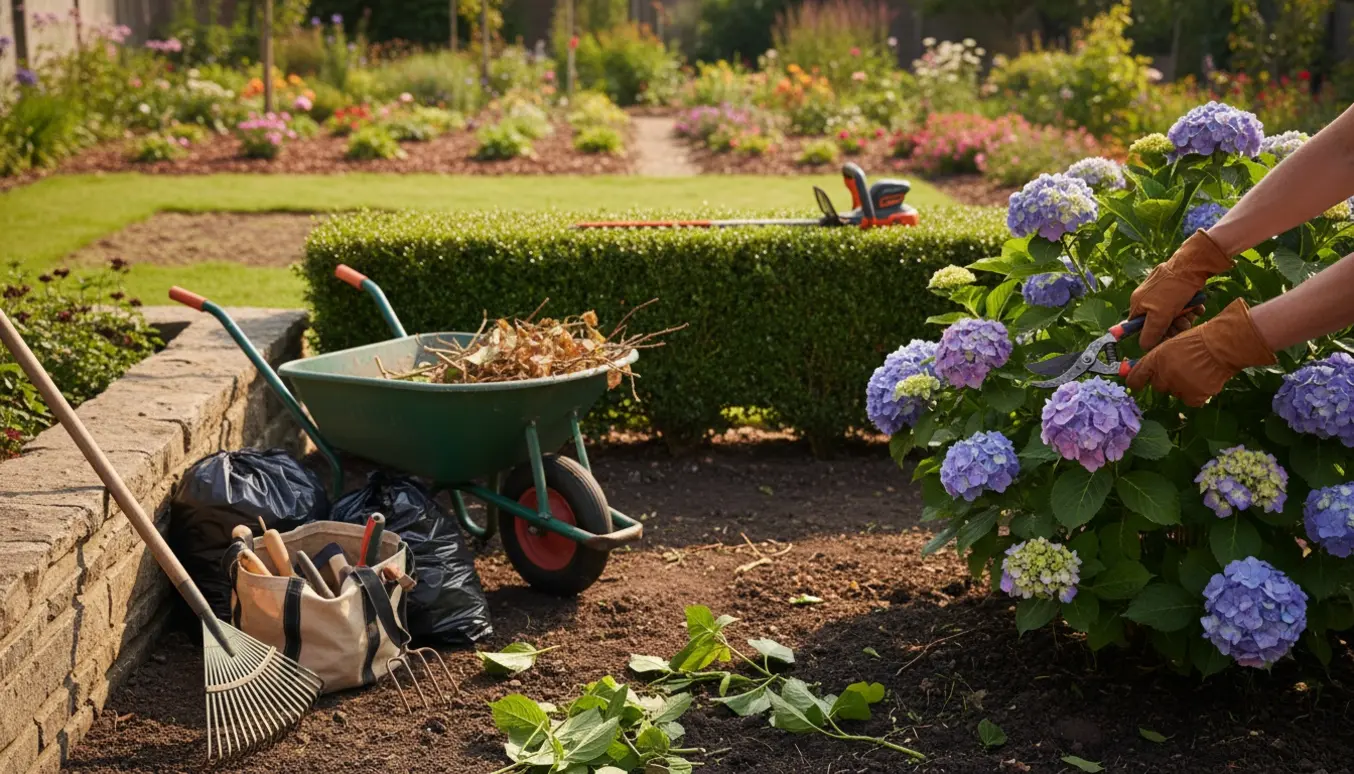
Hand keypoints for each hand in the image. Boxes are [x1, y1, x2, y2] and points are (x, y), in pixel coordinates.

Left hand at [1125, 299, 1275, 406]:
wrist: (1222, 345)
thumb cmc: (1198, 340)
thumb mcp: (1171, 344)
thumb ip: (1157, 358)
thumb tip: (1145, 371)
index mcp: (1155, 360)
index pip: (1135, 378)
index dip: (1135, 381)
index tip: (1137, 384)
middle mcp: (1163, 375)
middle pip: (1157, 386)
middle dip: (1166, 380)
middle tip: (1181, 369)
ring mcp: (1178, 387)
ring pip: (1174, 393)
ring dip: (1181, 386)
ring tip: (1196, 372)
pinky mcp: (1194, 396)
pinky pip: (1190, 401)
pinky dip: (1196, 394)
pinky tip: (1203, 381)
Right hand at [1130, 230, 1233, 348]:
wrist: (1193, 264)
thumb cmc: (1173, 289)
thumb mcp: (1159, 315)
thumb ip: (1150, 333)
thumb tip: (1144, 347)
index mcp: (1138, 303)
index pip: (1139, 327)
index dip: (1152, 334)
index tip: (1166, 336)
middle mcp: (1148, 298)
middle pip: (1159, 322)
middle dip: (1173, 326)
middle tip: (1184, 324)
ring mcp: (1163, 293)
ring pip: (1173, 315)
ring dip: (1185, 318)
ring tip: (1192, 313)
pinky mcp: (1177, 289)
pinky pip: (1183, 305)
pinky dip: (1191, 308)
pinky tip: (1198, 306)